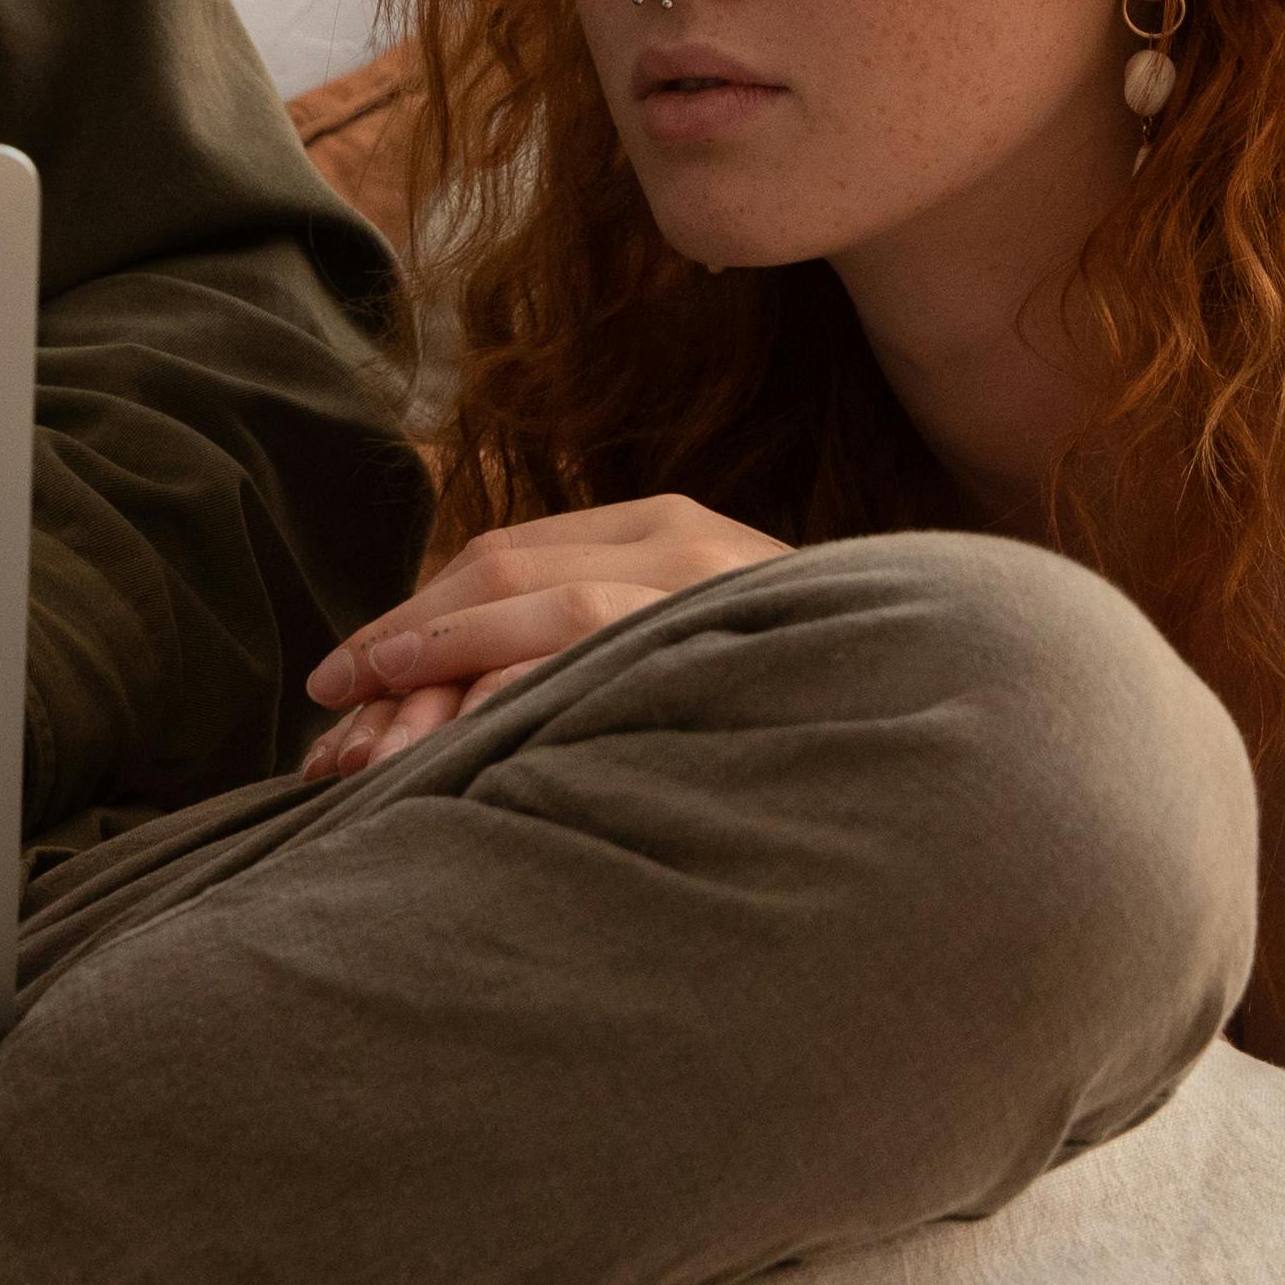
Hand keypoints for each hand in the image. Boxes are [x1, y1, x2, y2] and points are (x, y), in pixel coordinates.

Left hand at [296, 494, 788, 778]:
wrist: (959, 686)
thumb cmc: (810, 690)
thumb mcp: (696, 637)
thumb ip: (606, 641)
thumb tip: (471, 697)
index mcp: (661, 526)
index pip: (501, 558)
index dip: (408, 622)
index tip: (337, 685)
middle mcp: (679, 539)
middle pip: (497, 579)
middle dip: (398, 657)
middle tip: (326, 744)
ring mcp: (711, 588)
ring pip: (539, 620)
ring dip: (439, 688)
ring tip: (366, 759)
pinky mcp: (735, 642)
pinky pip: (602, 666)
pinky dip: (522, 703)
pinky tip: (473, 757)